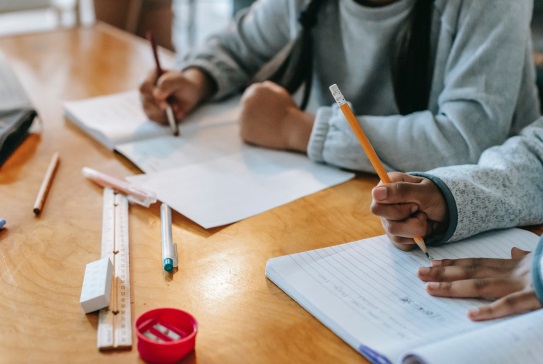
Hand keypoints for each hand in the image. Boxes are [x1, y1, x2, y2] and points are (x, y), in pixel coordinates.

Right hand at [139, 68, 215, 123]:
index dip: (152, 95)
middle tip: (175, 108)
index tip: (164, 101)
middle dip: (161, 106)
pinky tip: (177, 114)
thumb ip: (169, 83)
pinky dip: (167, 119)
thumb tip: (156, 95)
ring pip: (150, 112)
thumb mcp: (180, 80)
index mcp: (150, 76)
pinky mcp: (151, 112)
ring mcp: (146, 101)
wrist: (188, 94)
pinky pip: (156, 119)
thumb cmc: (183, 84)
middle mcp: (145, 89)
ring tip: (178, 109)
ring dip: (165, 113)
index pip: (144, 86)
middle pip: (146, 101)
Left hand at [239, 81, 313, 150]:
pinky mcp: (243, 131)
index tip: (267, 112)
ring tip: (268, 128)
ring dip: (252, 125)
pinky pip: (245, 134)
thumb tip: (262, 85)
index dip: (259, 106)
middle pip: (245, 108)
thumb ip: (269, 87)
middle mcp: (246, 101)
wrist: (293, 129)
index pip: (249, 96)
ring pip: (244, 121)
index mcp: (255, 90)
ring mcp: (243, 116)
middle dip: (254, 114)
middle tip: (268, 121)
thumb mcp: (281, 93)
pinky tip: (264, 135)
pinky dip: (252, 136)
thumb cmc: (290, 112)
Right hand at [371, 172, 448, 250]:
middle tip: (418, 208)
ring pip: (397, 235)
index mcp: (385, 189)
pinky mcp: (395, 236)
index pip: (377, 208)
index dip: (396, 208)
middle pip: (389, 224)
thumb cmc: (433, 196)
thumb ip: (400, 190)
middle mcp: (383, 206)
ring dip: (417, 227)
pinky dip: (416, 237)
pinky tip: (420, 226)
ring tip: (421, 216)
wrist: (445, 210)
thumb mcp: (423, 191)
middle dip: (410, 218)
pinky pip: (402, 244)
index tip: (412, 202)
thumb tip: (375, 193)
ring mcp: (388, 222)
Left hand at [418, 247, 541, 320]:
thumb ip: (524, 257)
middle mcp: (514, 272)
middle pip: (471, 272)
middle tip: (418, 273)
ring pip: (481, 286)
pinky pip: (511, 305)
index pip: (477, 262)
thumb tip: (513, 251)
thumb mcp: (541, 258)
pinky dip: (491, 310)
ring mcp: (524, 284)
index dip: (454, 262)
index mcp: (515, 265)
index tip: (432, 262)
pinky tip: (471, 316)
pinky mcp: (537, 297)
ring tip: (430, 288)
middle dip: (444, 272)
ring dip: (454, 287)